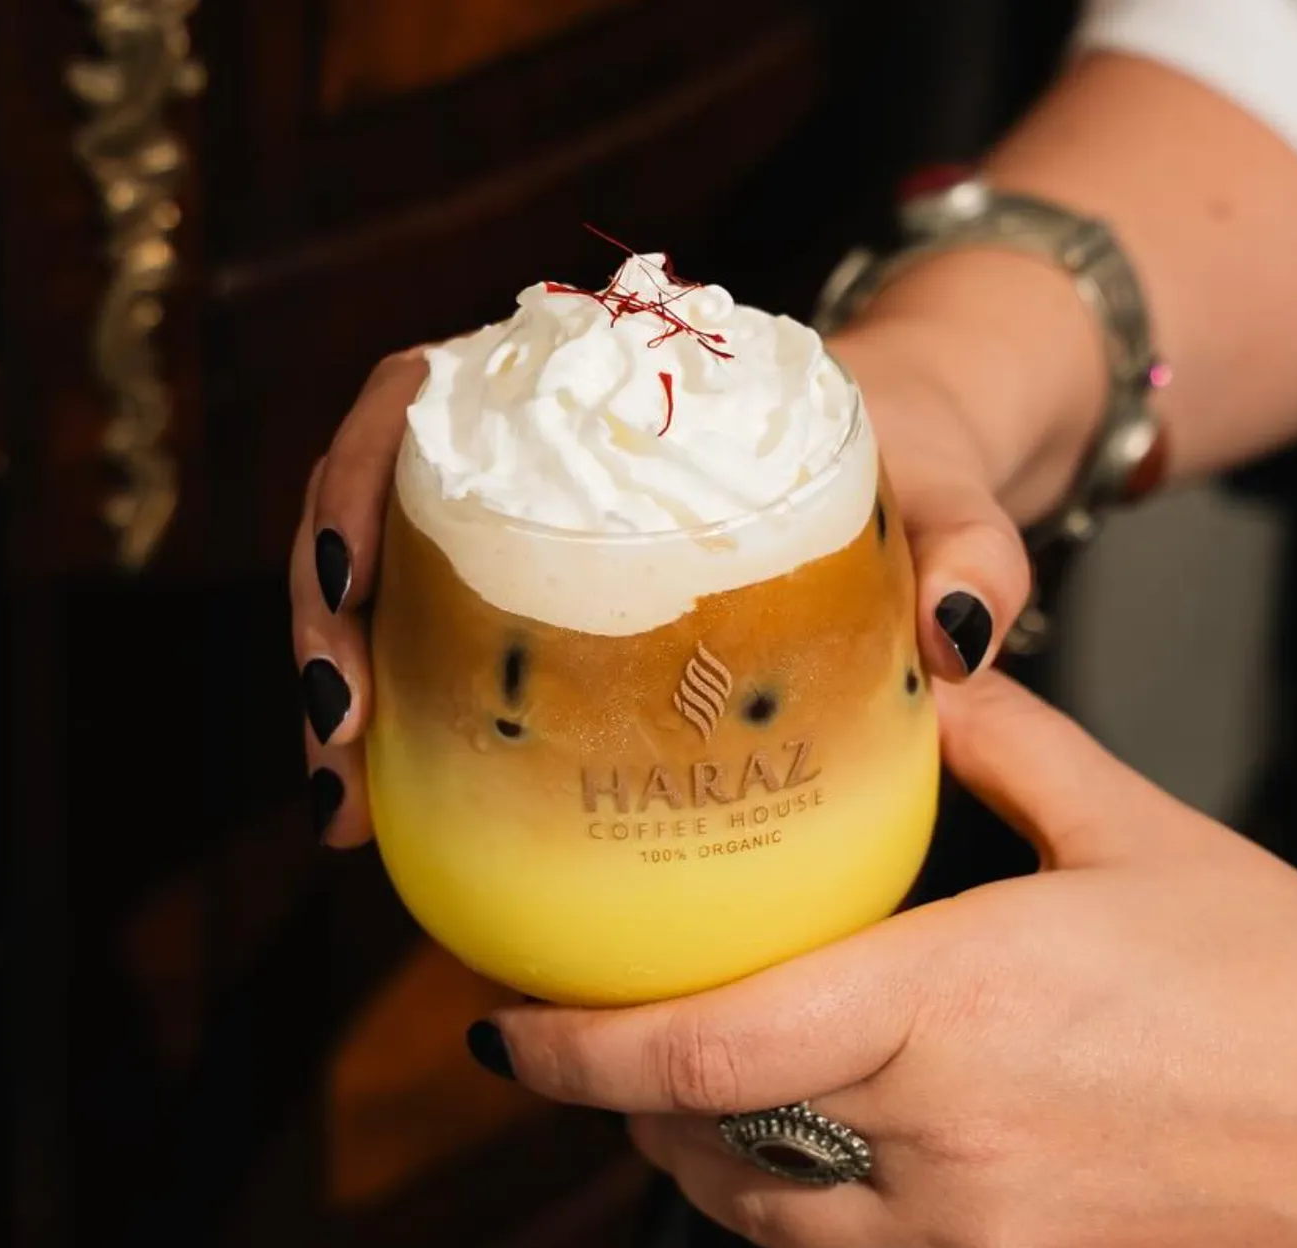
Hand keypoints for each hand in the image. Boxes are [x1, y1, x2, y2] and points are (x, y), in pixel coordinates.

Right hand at [291, 334, 1033, 845]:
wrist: (912, 478)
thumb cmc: (917, 461)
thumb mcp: (948, 489)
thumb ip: (973, 545)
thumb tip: (961, 638)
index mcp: (594, 377)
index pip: (421, 394)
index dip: (355, 474)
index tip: (348, 574)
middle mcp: (532, 446)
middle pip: (367, 505)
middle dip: (323, 620)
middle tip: (337, 740)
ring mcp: (522, 531)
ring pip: (380, 592)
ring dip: (338, 693)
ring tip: (345, 809)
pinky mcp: (531, 605)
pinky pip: (436, 655)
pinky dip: (405, 734)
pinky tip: (400, 821)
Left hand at [473, 670, 1296, 1247]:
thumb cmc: (1296, 992)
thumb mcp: (1142, 834)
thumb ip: (1006, 747)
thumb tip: (930, 669)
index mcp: (950, 1009)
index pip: (701, 1046)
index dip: (574, 1048)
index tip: (503, 1026)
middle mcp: (938, 1150)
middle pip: (703, 1143)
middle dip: (630, 1098)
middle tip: (607, 1038)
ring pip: (767, 1223)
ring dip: (709, 1160)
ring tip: (706, 1094)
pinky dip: (813, 1221)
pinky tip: (840, 1162)